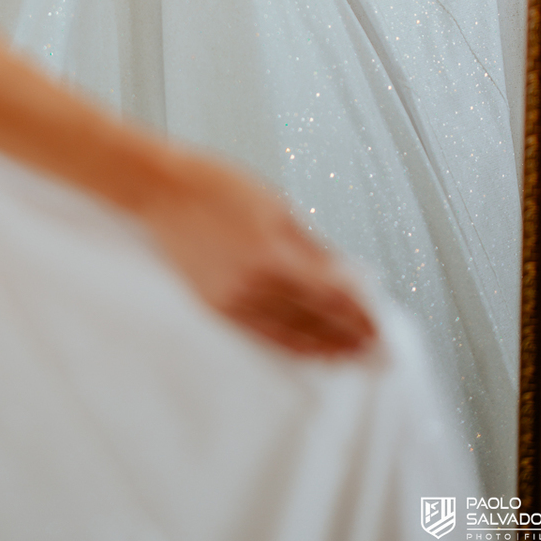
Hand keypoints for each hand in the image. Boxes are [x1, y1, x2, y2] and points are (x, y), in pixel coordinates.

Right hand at [140, 154, 378, 358]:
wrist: (162, 191)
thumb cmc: (216, 186)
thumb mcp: (276, 206)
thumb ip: (313, 246)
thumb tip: (346, 274)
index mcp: (274, 255)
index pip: (331, 297)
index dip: (358, 315)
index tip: (378, 325)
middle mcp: (254, 285)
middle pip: (314, 321)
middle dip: (348, 337)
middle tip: (374, 349)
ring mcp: (233, 299)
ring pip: (290, 334)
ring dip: (324, 346)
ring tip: (347, 354)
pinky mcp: (216, 306)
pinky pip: (263, 334)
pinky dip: (290, 343)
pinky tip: (307, 347)